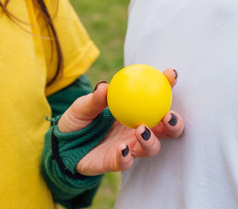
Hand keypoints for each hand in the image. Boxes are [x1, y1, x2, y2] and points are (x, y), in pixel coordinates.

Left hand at [57, 68, 183, 175]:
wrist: (62, 144)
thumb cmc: (78, 120)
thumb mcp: (83, 106)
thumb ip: (94, 99)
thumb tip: (105, 87)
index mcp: (135, 110)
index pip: (156, 98)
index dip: (167, 86)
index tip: (170, 75)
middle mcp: (138, 129)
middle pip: (165, 128)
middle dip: (174, 123)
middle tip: (169, 115)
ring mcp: (130, 147)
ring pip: (151, 147)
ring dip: (151, 140)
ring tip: (141, 129)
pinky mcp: (117, 162)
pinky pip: (126, 162)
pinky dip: (126, 156)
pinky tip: (122, 149)